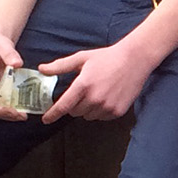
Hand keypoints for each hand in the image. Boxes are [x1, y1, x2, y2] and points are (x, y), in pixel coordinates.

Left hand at [41, 38, 157, 122]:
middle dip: (74, 105)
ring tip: (96, 93)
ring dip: (87, 109)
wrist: (135, 59)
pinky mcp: (117, 111)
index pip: (63, 106)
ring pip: (88, 116)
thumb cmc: (107, 57)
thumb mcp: (82, 58)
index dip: (52, 114)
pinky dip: (100, 111)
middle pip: (74, 112)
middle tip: (81, 93)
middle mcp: (94, 98)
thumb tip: (42, 69)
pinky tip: (106, 97)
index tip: (46, 119)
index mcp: (83, 85)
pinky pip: (101, 117)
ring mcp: (107, 106)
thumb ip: (60, 66)